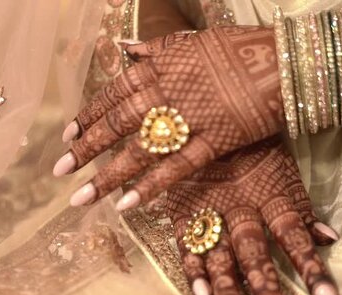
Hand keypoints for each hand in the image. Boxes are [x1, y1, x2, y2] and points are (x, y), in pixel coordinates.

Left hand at [53, 27, 284, 210]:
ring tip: (81, 199)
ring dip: (107, 176)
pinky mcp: (212, 143)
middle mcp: (165, 94)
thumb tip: (124, 49)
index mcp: (158, 67)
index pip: (113, 94)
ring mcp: (187, 120)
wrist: (281, 61)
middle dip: (86, 149)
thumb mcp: (189, 41)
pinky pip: (176, 169)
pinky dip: (151, 187)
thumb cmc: (236, 48)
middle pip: (116, 125)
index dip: (88, 116)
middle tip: (60, 171)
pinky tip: (127, 206)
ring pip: (139, 152)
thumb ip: (155, 49)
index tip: (68, 136)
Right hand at [166, 137, 338, 294]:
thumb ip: (301, 207)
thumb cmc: (254, 144)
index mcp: (271, 195)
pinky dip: (193, 268)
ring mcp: (210, 209)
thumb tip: (329, 239)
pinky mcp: (183, 210)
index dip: (312, 268)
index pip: (296, 237)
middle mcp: (242, 207)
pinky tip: (202, 294)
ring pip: (220, 252)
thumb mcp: (282, 169)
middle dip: (264, 286)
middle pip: (255, 251)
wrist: (205, 115)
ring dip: (227, 284)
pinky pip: (186, 243)